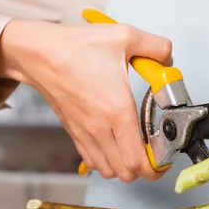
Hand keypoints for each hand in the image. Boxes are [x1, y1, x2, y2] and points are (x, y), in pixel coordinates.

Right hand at [0, 19, 172, 181]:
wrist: (40, 54)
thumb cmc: (76, 47)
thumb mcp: (124, 36)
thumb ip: (157, 46)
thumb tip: (168, 58)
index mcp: (117, 111)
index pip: (138, 160)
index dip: (156, 167)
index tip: (165, 158)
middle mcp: (101, 128)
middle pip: (126, 173)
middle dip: (144, 169)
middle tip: (154, 154)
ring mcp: (85, 133)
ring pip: (108, 171)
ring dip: (124, 167)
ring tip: (134, 151)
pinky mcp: (74, 132)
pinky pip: (92, 160)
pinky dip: (106, 161)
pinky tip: (114, 145)